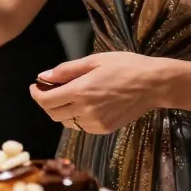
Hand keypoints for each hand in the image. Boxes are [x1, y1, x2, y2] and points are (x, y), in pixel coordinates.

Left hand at [29, 52, 163, 133]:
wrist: (154, 84)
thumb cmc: (125, 66)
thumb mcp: (94, 61)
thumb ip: (66, 70)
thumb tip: (43, 77)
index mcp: (81, 91)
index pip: (46, 100)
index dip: (36, 94)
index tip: (36, 86)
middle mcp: (86, 110)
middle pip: (53, 114)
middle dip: (46, 102)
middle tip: (50, 90)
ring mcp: (96, 123)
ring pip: (66, 122)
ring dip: (61, 111)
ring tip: (68, 96)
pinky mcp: (105, 129)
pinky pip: (81, 127)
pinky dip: (76, 117)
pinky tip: (84, 105)